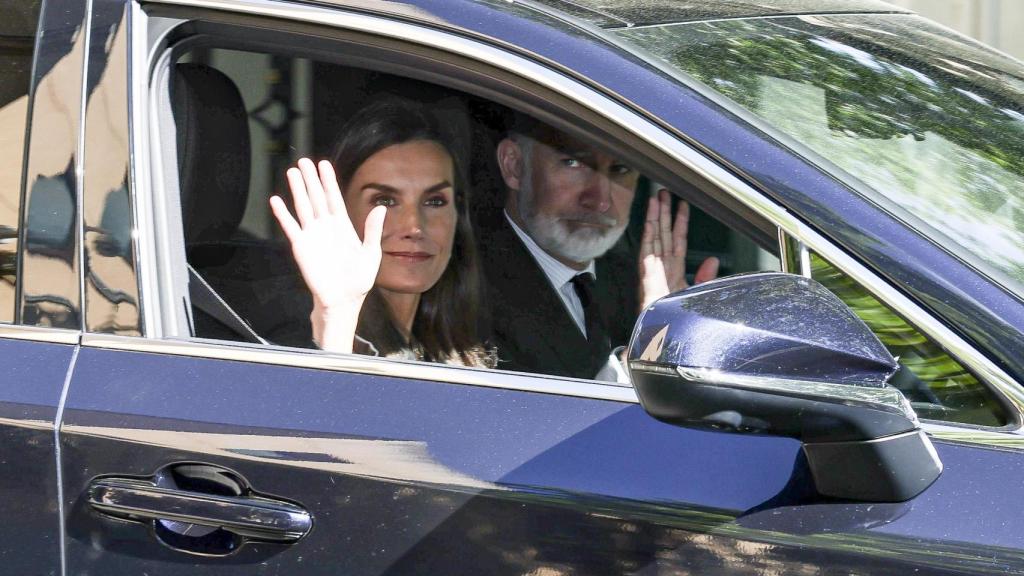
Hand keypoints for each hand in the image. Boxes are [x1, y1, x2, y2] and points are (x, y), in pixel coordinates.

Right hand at [270, 158, 385, 351]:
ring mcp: (312, 235)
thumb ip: (373, 230)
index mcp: (343, 226)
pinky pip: (290, 227)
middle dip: (311, 179)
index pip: (334, 198)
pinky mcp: (301, 247)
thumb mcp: (371, 253)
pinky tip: (276, 200)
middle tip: (304, 161)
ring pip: (303, 207)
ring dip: (297, 190)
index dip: (329, 181)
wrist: (343, 300)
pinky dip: (283, 214)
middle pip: (317, 197)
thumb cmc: (358, 280)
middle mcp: (326, 227)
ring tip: (292, 171)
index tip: (324, 164)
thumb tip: (381, 208)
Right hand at [638, 189, 718, 310]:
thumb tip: (713, 260)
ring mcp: (653, 272)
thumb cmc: (679, 320)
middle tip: (663, 192)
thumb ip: (704, 277)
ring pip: (654, 239)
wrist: (666, 339)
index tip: (682, 206)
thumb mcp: (698, 294)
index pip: (678, 242)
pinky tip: (648, 222)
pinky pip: (646, 253)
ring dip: (653, 219)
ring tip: (654, 198)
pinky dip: (647, 236)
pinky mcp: (647, 278)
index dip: (680, 223)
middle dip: (663, 213)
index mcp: (674, 273)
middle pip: (663, 235)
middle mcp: (662, 269)